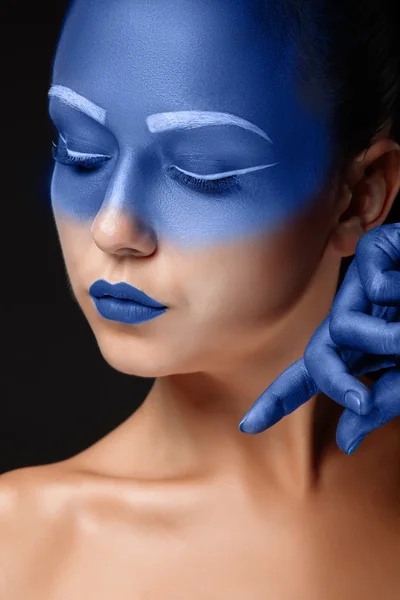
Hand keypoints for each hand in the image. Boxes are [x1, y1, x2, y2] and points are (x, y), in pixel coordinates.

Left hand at [238, 223, 399, 454]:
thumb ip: (379, 403)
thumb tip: (344, 442)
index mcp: (364, 349)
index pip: (312, 378)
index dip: (278, 399)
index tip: (247, 425)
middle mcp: (357, 319)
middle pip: (317, 355)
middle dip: (331, 378)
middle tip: (359, 398)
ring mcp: (363, 287)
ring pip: (341, 325)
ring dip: (387, 339)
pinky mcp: (376, 250)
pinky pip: (373, 281)